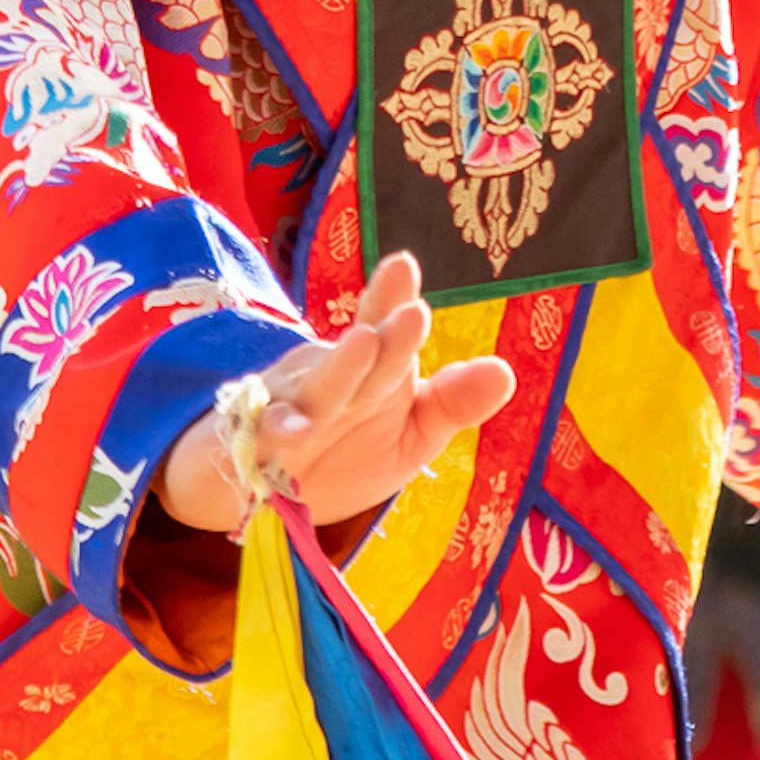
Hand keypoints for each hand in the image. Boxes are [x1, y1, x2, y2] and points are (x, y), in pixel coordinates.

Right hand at [154, 250, 513, 531]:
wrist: (269, 492)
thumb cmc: (347, 451)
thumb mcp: (411, 434)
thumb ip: (452, 402)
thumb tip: (506, 371)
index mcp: (367, 367)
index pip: (380, 327)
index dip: (390, 299)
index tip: (404, 266)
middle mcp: (326, 376)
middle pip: (358, 356)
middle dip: (384, 335)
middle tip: (412, 312)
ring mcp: (287, 406)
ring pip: (315, 389)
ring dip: (339, 368)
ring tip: (364, 341)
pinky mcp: (253, 443)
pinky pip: (263, 433)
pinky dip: (274, 429)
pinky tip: (294, 429)